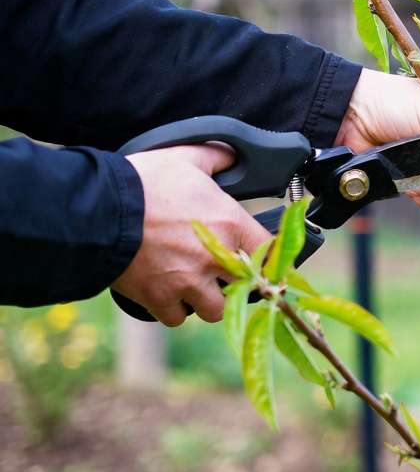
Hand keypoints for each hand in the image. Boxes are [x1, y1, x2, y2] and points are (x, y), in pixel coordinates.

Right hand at [114, 144, 271, 325]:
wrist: (97, 210)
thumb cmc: (143, 182)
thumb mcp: (184, 158)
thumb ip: (215, 158)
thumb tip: (230, 153)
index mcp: (229, 224)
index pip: (270, 249)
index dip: (268, 254)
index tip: (260, 256)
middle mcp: (215, 258)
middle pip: (246, 286)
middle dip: (238, 281)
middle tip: (224, 272)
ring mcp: (187, 281)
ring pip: (215, 309)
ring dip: (208, 299)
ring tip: (196, 284)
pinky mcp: (159, 298)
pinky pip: (177, 317)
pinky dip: (174, 310)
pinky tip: (168, 293)